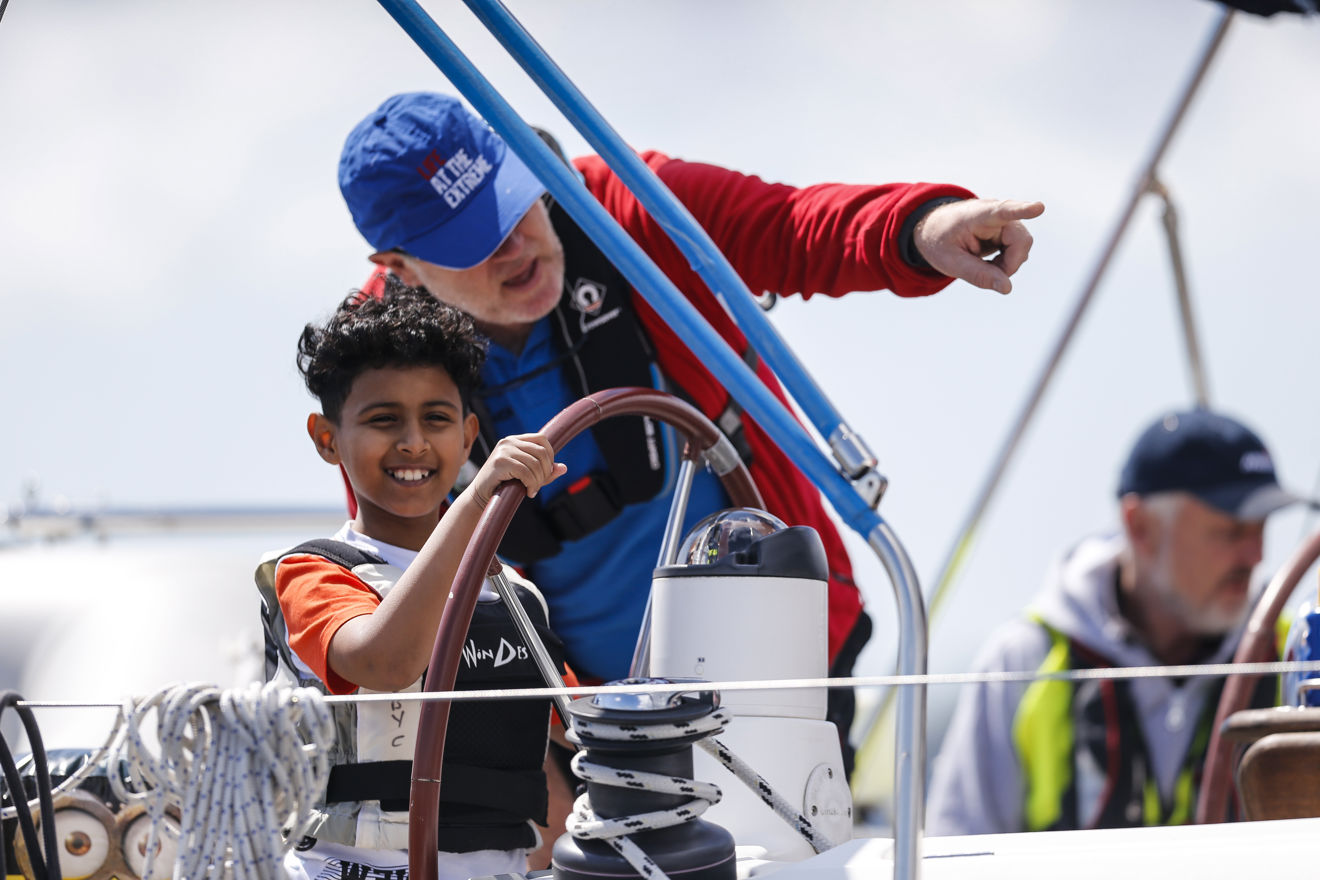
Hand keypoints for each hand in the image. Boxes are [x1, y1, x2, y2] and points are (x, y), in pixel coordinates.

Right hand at [469, 433, 566, 509]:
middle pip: (541, 451)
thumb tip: (564, 468)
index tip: (546, 472)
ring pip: (535, 464)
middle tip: (539, 485)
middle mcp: (508, 441)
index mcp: (514, 440)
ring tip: (532, 490)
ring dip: (538, 481)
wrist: (479, 496)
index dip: (550, 455)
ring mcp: (503, 450)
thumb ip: (544, 471)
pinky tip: (528, 492)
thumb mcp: (527, 475)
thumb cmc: (503, 485)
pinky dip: (532, 484)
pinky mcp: (500, 462)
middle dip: (545, 471)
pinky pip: (526, 472)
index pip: (542, 439)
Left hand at [914, 198, 1044, 293]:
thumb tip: (1007, 288)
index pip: (1002, 211)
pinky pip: (1019, 251)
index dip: (1022, 210)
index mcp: (977, 215)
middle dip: (1010, 264)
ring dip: (1007, 264)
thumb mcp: (950, 262)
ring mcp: (1006, 222)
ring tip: (982, 264)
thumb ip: (977, 275)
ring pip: (1022, 248)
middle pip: (1021, 241)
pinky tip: (990, 262)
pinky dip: (1006, 263)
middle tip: (990, 275)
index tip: (1038, 208)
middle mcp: (997, 214)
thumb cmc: (941, 241)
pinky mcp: (1010, 230)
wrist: (935, 228)